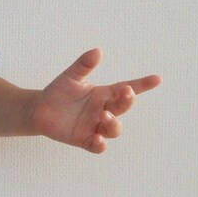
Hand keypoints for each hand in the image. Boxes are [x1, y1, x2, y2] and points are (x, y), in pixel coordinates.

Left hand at [31, 49, 160, 153]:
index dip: (142, 85)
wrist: (40, 110)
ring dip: (113, 124)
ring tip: (104, 116)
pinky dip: (100, 144)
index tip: (157, 79)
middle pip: (123, 107)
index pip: (127, 89)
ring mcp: (95, 126)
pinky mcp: (84, 139)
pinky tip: (97, 139)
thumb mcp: (71, 76)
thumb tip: (97, 51)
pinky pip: (97, 146)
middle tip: (124, 93)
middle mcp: (103, 110)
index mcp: (103, 94)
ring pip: (114, 129)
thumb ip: (83, 65)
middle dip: (127, 101)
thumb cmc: (59, 92)